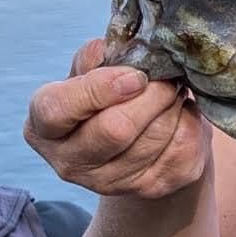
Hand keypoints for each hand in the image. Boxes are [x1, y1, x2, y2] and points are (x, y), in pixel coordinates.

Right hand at [23, 38, 211, 198]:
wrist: (144, 139)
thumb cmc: (112, 96)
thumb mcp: (96, 72)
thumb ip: (96, 58)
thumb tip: (108, 48)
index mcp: (44, 127)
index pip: (59, 109)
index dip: (100, 88)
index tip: (136, 76)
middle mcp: (69, 163)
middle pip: (116, 128)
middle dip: (152, 94)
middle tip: (166, 78)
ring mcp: (109, 183)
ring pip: (156, 135)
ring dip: (174, 104)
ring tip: (173, 92)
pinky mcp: (151, 188)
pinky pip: (183, 147)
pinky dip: (191, 122)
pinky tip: (183, 114)